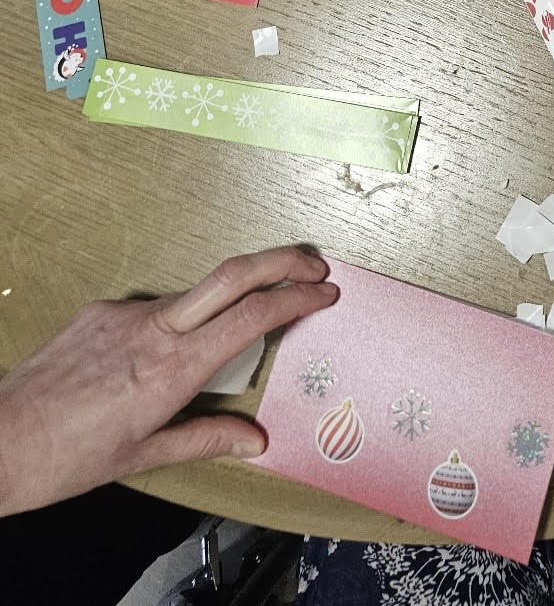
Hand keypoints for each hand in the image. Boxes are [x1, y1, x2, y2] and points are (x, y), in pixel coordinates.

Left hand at [0, 247, 337, 515]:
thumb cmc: (63, 458)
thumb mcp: (143, 457)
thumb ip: (205, 437)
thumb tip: (253, 439)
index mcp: (172, 369)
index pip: (251, 316)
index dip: (296, 298)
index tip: (323, 294)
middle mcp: (153, 330)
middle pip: (234, 274)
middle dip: (282, 261)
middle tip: (315, 265)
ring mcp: (126, 313)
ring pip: (195, 292)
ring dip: (228, 296)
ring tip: (238, 325)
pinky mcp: (100, 310)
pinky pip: (154, 308)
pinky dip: (176, 320)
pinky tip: (163, 352)